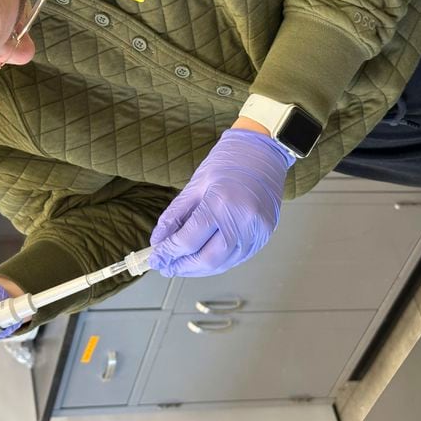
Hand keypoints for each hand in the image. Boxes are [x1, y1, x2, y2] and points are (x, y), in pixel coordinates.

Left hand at [148, 128, 293, 276]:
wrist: (264, 152)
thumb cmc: (230, 161)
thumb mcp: (195, 184)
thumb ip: (175, 215)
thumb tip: (159, 240)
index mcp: (220, 203)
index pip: (189, 240)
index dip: (169, 253)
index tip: (156, 258)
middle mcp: (242, 221)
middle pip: (207, 259)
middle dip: (183, 267)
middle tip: (166, 267)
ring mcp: (256, 231)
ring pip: (223, 264)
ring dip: (199, 269)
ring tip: (182, 266)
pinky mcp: (264, 235)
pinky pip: (237, 258)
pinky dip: (217, 263)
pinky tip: (203, 260)